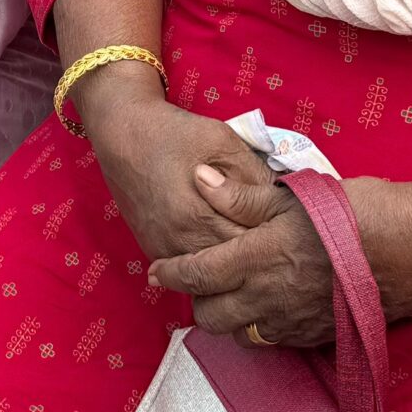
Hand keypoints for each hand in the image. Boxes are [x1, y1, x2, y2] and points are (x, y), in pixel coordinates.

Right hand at [84, 93, 276, 262]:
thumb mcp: (223, 142)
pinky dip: (209, 271)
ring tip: (257, 260)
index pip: (247, 246)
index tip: (289, 234)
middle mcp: (178, 242)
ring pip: (208, 278)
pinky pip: (187, 273)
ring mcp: (163, 250)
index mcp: (198, 216)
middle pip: (229, 269)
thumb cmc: (174, 133)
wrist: (122, 132)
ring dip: (232, 270)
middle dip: (255, 260)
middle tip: (279, 251)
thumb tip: (284, 203)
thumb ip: (253, 176)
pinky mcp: (153, 250)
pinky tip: (227, 262)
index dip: (272, 242)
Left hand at [151, 173, 411, 346]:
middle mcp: (271, 297)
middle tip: (200, 277)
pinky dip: (260, 325)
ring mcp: (293, 322)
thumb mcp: (297, 194)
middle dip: (198, 299)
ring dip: (229, 315)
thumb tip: (200, 180)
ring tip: (233, 291)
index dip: (171, 272)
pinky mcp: (316, 335)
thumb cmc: (360, 212)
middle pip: (211, 317)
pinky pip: (273, 340)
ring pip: (241, 333)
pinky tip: (268, 302)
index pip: (199, 273)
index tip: (155, 269)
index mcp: (260, 258)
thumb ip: (243, 195)